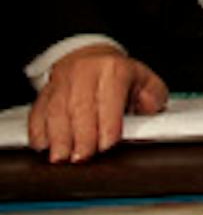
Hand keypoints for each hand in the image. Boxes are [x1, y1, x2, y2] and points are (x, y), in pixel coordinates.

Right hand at [27, 45, 168, 162]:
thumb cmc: (118, 75)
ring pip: (56, 110)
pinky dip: (38, 131)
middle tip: (82, 157)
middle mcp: (85, 74)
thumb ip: (154, 96)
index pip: (110, 98)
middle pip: (80, 107)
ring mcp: (61, 83)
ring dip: (58, 137)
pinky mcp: (44, 93)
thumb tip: (149, 110)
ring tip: (61, 157)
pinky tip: (43, 145)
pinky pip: (37, 112)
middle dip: (81, 136)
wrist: (88, 56)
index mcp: (114, 70)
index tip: (106, 145)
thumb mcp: (145, 79)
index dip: (107, 123)